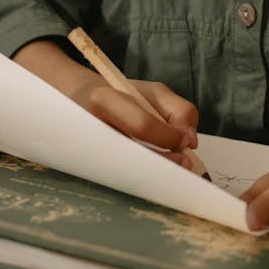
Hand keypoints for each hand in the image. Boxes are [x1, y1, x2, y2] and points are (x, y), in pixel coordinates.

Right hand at [14, 40, 198, 163]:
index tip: (186, 142)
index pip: (143, 125)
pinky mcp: (89, 166)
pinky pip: (122, 175)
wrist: (78, 99)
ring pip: (128, 170)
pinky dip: (143, 175)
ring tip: (173, 167)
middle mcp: (91, 126)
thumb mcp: (152, 92)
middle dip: (166, 162)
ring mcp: (87, 149)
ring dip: (156, 172)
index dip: (170, 137)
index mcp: (105, 100)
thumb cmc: (120, 94)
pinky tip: (154, 171)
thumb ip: (179, 110)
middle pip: (134, 154)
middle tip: (184, 162)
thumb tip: (189, 142)